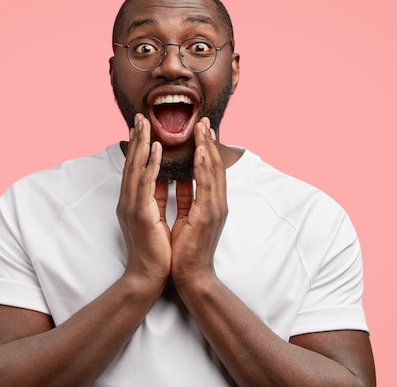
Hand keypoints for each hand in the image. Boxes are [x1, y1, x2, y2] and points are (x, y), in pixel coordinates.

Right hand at [117, 114, 170, 281]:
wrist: (148, 277)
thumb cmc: (154, 250)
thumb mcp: (155, 218)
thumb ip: (157, 198)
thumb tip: (162, 179)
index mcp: (134, 203)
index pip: (135, 169)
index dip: (138, 147)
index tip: (142, 128)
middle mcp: (129, 201)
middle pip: (132, 164)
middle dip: (136, 139)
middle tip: (139, 116)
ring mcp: (132, 207)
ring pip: (136, 168)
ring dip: (141, 144)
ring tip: (145, 123)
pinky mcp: (141, 214)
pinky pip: (146, 183)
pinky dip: (151, 164)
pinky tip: (156, 149)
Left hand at [170, 117, 227, 285]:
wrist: (191, 276)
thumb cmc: (185, 249)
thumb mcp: (185, 217)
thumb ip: (185, 197)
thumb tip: (179, 178)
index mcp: (211, 203)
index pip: (210, 170)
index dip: (207, 148)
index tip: (201, 129)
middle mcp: (217, 203)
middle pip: (215, 166)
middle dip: (209, 142)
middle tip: (204, 120)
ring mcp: (215, 210)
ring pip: (213, 172)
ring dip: (208, 148)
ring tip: (203, 128)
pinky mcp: (208, 217)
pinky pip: (206, 187)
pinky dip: (204, 168)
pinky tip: (201, 153)